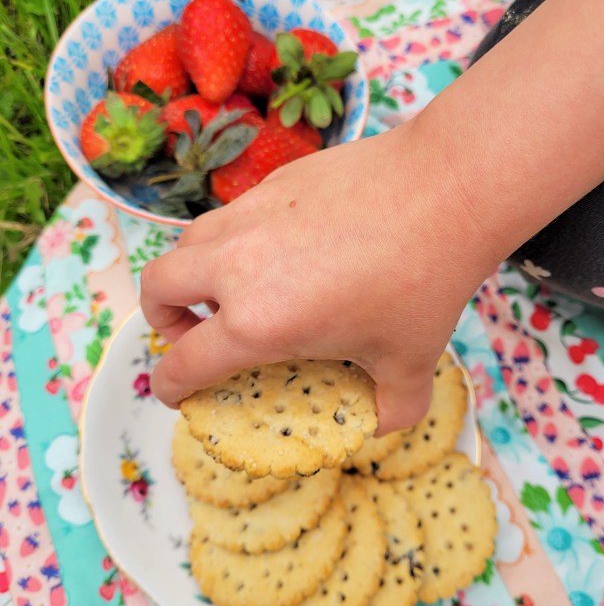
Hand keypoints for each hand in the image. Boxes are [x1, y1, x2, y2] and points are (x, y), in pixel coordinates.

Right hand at [140, 117, 488, 432]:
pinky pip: (232, 215)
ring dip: (194, 274)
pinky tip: (284, 251)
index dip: (172, 388)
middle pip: (155, 286)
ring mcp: (251, 215)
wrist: (446, 188)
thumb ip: (392, 408)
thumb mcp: (412, 362)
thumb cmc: (426, 280)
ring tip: (235, 289)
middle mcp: (238, 264)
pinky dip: (234, 241)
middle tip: (196, 332)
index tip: (180, 393)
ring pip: (188, 242)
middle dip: (162, 318)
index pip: (183, 364)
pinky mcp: (274, 183)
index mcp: (259, 322)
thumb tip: (380, 422)